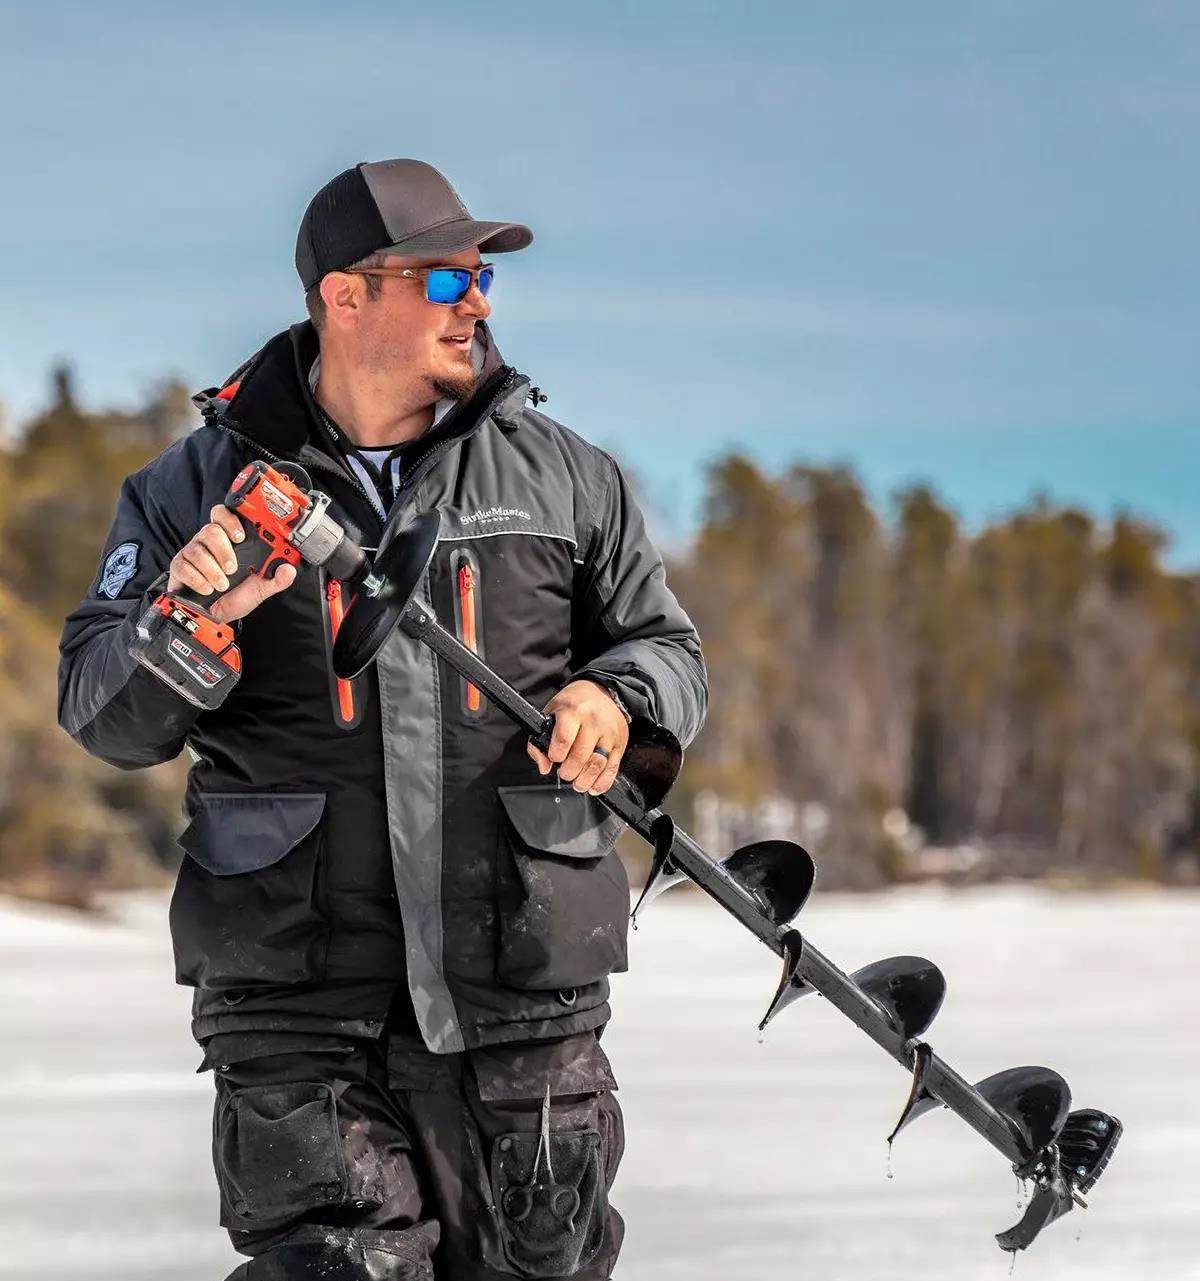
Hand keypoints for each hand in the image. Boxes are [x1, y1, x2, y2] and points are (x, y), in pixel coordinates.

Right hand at [166, 504, 296, 623]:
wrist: (215, 616)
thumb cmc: (235, 596)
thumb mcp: (260, 588)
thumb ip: (275, 579)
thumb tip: (289, 570)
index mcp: (228, 540)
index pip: (224, 515)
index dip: (230, 520)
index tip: (240, 536)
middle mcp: (208, 542)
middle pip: (210, 530)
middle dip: (223, 549)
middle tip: (232, 568)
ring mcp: (192, 553)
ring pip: (196, 550)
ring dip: (212, 570)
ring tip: (222, 585)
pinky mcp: (179, 567)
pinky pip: (184, 566)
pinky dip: (198, 580)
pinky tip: (207, 589)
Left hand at [526, 679, 630, 793]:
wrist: (602, 691)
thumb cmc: (574, 704)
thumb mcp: (550, 713)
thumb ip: (540, 742)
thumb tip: (544, 766)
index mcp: (573, 711)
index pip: (563, 740)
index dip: (556, 756)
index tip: (554, 758)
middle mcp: (593, 721)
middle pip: (580, 756)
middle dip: (569, 772)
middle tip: (565, 773)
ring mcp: (609, 733)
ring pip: (597, 765)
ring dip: (585, 780)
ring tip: (577, 783)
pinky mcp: (620, 743)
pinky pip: (612, 768)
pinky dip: (602, 782)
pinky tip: (593, 786)